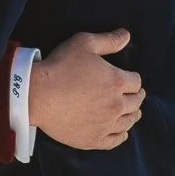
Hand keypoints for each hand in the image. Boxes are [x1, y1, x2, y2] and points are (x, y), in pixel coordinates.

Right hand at [29, 30, 143, 149]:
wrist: (37, 95)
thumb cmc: (60, 66)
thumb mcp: (84, 43)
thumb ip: (108, 40)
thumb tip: (127, 35)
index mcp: (117, 81)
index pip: (136, 81)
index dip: (133, 78)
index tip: (130, 78)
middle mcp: (116, 105)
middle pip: (136, 102)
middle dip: (136, 96)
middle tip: (135, 94)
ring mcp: (106, 125)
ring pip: (129, 122)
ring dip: (132, 115)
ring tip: (133, 112)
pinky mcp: (95, 140)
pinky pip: (116, 140)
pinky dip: (122, 134)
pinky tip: (122, 131)